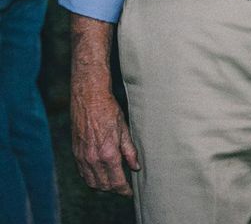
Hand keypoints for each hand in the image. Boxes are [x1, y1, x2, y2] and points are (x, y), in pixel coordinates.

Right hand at [69, 14, 138, 195]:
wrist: (88, 97)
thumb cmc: (109, 109)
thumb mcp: (124, 129)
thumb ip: (130, 151)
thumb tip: (136, 167)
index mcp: (107, 153)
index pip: (116, 181)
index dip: (124, 190)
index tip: (130, 192)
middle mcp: (92, 158)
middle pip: (103, 185)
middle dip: (114, 189)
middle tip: (124, 188)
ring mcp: (82, 156)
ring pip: (91, 182)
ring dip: (102, 186)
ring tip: (114, 183)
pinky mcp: (76, 152)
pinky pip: (83, 173)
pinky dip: (91, 178)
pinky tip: (100, 174)